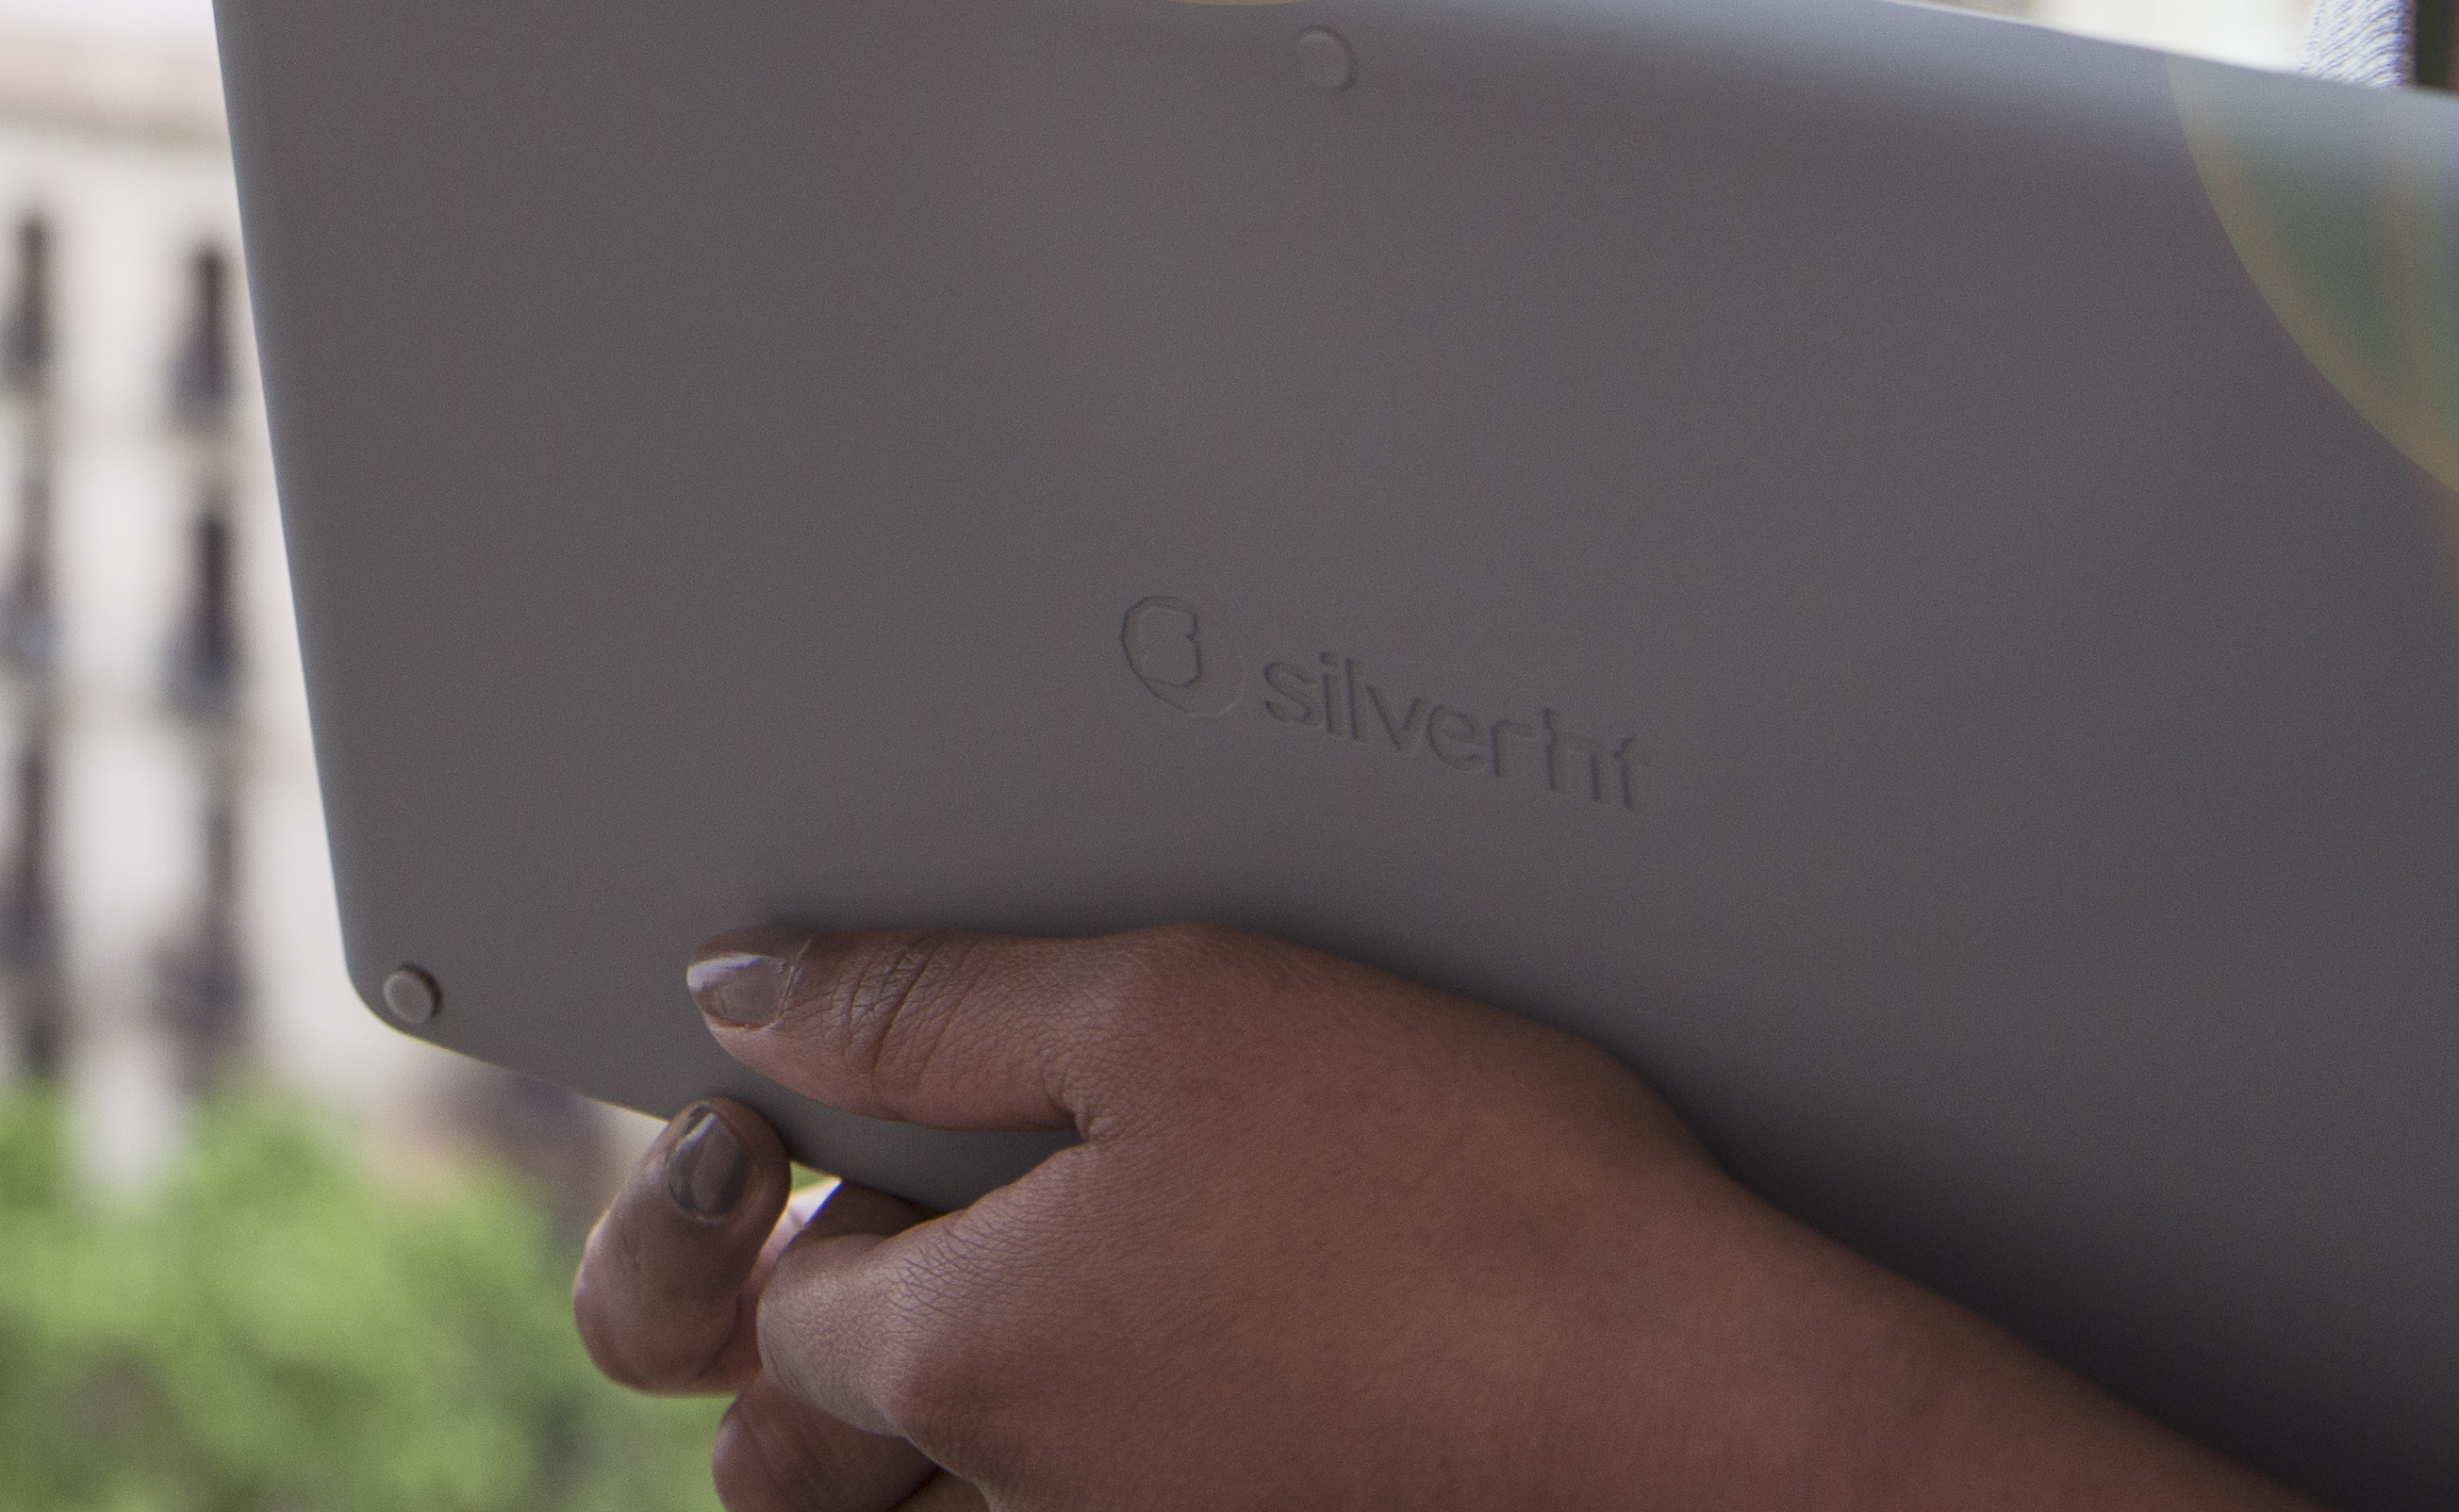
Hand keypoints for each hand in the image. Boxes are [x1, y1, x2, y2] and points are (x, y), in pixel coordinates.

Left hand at [564, 928, 2288, 1510]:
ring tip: (1049, 1278)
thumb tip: (745, 997)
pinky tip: (1184, 1338)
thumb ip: (925, 1009)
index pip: (758, 1303)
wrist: (1713, 1401)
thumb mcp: (1173, 1012)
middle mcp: (1031, 1500)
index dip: (773, 1192)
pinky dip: (1079, 1453)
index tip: (835, 1120)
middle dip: (807, 1358)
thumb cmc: (1479, 1206)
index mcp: (968, 1360)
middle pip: (802, 1465)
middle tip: (908, 1224)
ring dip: (930, 1425)